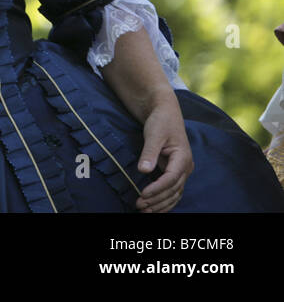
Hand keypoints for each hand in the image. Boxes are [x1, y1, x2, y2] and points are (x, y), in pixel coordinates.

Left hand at [134, 97, 193, 212]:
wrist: (165, 113)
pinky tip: (153, 207)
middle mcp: (185, 167)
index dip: (157, 188)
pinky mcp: (174, 172)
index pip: (171, 179)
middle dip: (157, 200)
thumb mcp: (154, 134)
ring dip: (160, 203)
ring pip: (174, 193)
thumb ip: (149, 152)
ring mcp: (181, 171)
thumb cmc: (160, 121)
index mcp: (183, 158)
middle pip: (173, 190)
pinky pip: (172, 191)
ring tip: (144, 210)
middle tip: (140, 206)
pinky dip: (164, 200)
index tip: (143, 194)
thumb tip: (144, 170)